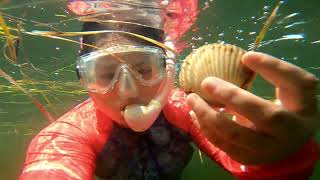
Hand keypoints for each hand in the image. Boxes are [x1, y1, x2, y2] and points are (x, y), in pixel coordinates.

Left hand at [186, 51, 318, 164]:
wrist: (287, 143)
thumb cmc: (286, 108)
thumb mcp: (288, 91)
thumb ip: (273, 75)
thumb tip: (240, 58)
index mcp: (304, 107)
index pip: (297, 83)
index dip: (272, 68)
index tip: (246, 56)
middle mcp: (292, 131)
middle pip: (266, 115)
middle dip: (232, 97)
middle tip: (206, 81)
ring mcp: (270, 149)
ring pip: (237, 135)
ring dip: (209, 115)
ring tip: (191, 98)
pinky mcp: (249, 158)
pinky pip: (223, 144)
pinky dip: (205, 128)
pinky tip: (194, 114)